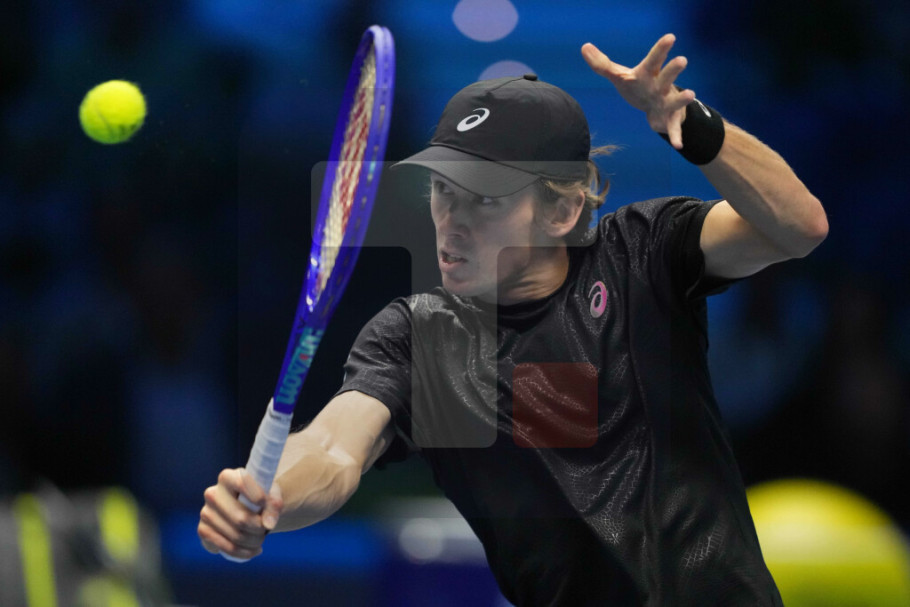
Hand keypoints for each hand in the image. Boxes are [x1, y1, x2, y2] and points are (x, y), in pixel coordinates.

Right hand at [198, 468, 282, 559]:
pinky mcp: (203, 531)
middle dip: (259, 528)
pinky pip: (227, 548)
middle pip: (240, 518)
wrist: (248, 508)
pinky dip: (245, 553)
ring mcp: (205, 513)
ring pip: (236, 536)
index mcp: (228, 477)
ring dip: (255, 541)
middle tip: (267, 528)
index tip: (265, 503)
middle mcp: (212, 493)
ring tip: (261, 537)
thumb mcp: (271, 496)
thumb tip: (268, 524)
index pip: (241, 483)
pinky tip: (254, 550)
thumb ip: (274, 505)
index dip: (258, 496)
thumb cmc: (260, 498)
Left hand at [581, 33, 695, 149]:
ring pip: (675, 100)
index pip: (653, 59)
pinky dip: (676, 136)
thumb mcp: (620, 76)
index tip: (671, 37)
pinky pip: (673, 129)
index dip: (661, 49)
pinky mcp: (669, 120)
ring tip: (690, 93)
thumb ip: (602, 64)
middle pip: (667, 77)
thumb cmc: (638, 87)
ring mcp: (667, 103)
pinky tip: (678, 146)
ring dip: (682, 98)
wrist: (658, 108)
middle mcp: (661, 86)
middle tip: (682, 59)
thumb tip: (584, 46)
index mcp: (649, 74)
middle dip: (673, 69)